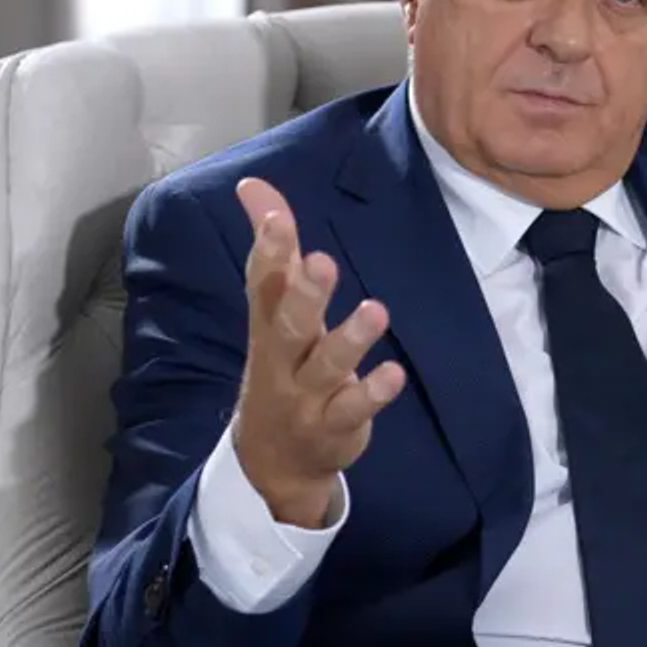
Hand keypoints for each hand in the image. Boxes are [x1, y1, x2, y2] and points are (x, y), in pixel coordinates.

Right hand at [230, 177, 406, 527]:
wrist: (272, 461)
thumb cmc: (281, 366)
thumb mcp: (272, 312)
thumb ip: (274, 251)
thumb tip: (253, 185)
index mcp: (267, 325)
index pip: (263, 284)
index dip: (268, 251)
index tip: (277, 218)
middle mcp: (282, 359)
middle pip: (289, 325)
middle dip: (305, 295)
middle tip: (321, 261)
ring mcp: (307, 396)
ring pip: (327, 366)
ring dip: (349, 340)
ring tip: (375, 311)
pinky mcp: (336, 426)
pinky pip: (354, 409)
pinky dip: (373, 392)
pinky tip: (394, 373)